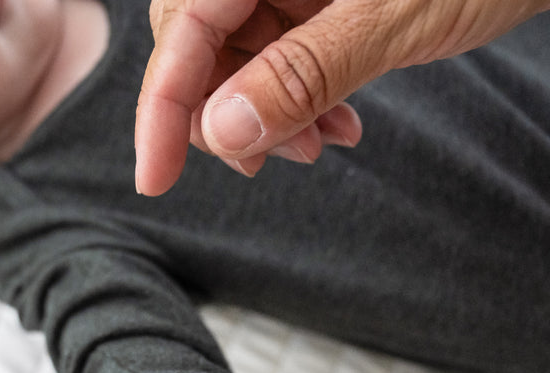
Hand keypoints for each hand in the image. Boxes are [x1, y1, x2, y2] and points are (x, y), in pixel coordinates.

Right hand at [135, 0, 549, 194]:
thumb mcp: (394, 17)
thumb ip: (303, 72)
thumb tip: (222, 132)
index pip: (183, 26)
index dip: (163, 107)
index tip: (155, 178)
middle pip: (198, 40)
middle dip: (225, 113)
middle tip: (276, 161)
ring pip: (240, 53)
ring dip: (269, 114)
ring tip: (325, 143)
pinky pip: (282, 51)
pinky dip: (301, 98)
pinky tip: (339, 122)